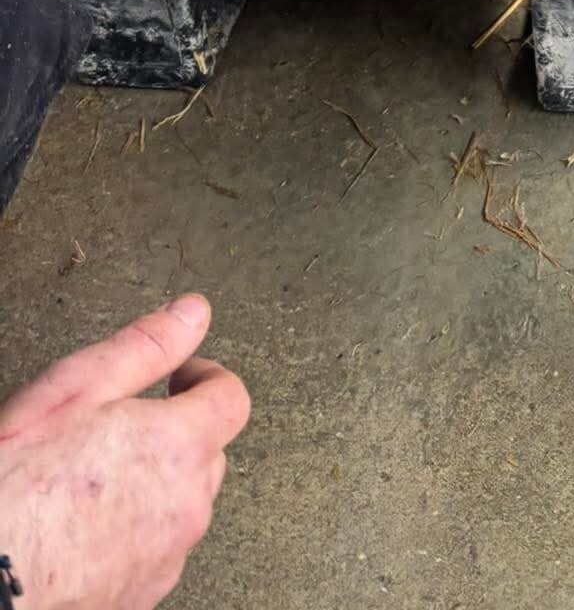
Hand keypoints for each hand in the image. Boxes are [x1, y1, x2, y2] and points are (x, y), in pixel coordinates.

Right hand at [0, 294, 248, 609]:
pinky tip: (87, 525)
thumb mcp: (73, 393)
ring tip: (94, 479)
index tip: (178, 376)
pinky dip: (135, 532)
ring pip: (182, 505)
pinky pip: (156, 550)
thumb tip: (191, 313)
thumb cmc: (15, 491)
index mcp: (178, 446)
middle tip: (123, 426)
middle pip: (209, 453)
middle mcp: (185, 506)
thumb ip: (144, 347)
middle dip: (177, 431)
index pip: (232, 398)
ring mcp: (165, 558)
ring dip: (156, 484)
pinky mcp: (140, 596)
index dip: (205, 377)